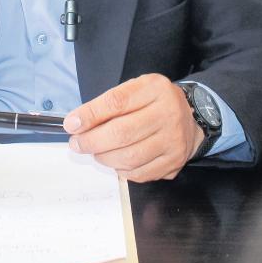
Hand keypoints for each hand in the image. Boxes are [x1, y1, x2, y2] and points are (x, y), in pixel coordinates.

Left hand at [64, 74, 201, 181]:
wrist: (190, 118)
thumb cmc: (153, 103)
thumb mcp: (133, 91)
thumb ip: (106, 104)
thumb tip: (76, 123)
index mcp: (155, 89)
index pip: (116, 102)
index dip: (90, 115)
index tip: (71, 124)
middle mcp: (168, 114)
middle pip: (122, 133)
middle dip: (92, 141)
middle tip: (77, 144)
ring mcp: (173, 141)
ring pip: (129, 157)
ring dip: (104, 158)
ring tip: (96, 152)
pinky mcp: (173, 162)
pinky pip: (139, 173)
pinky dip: (121, 170)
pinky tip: (116, 161)